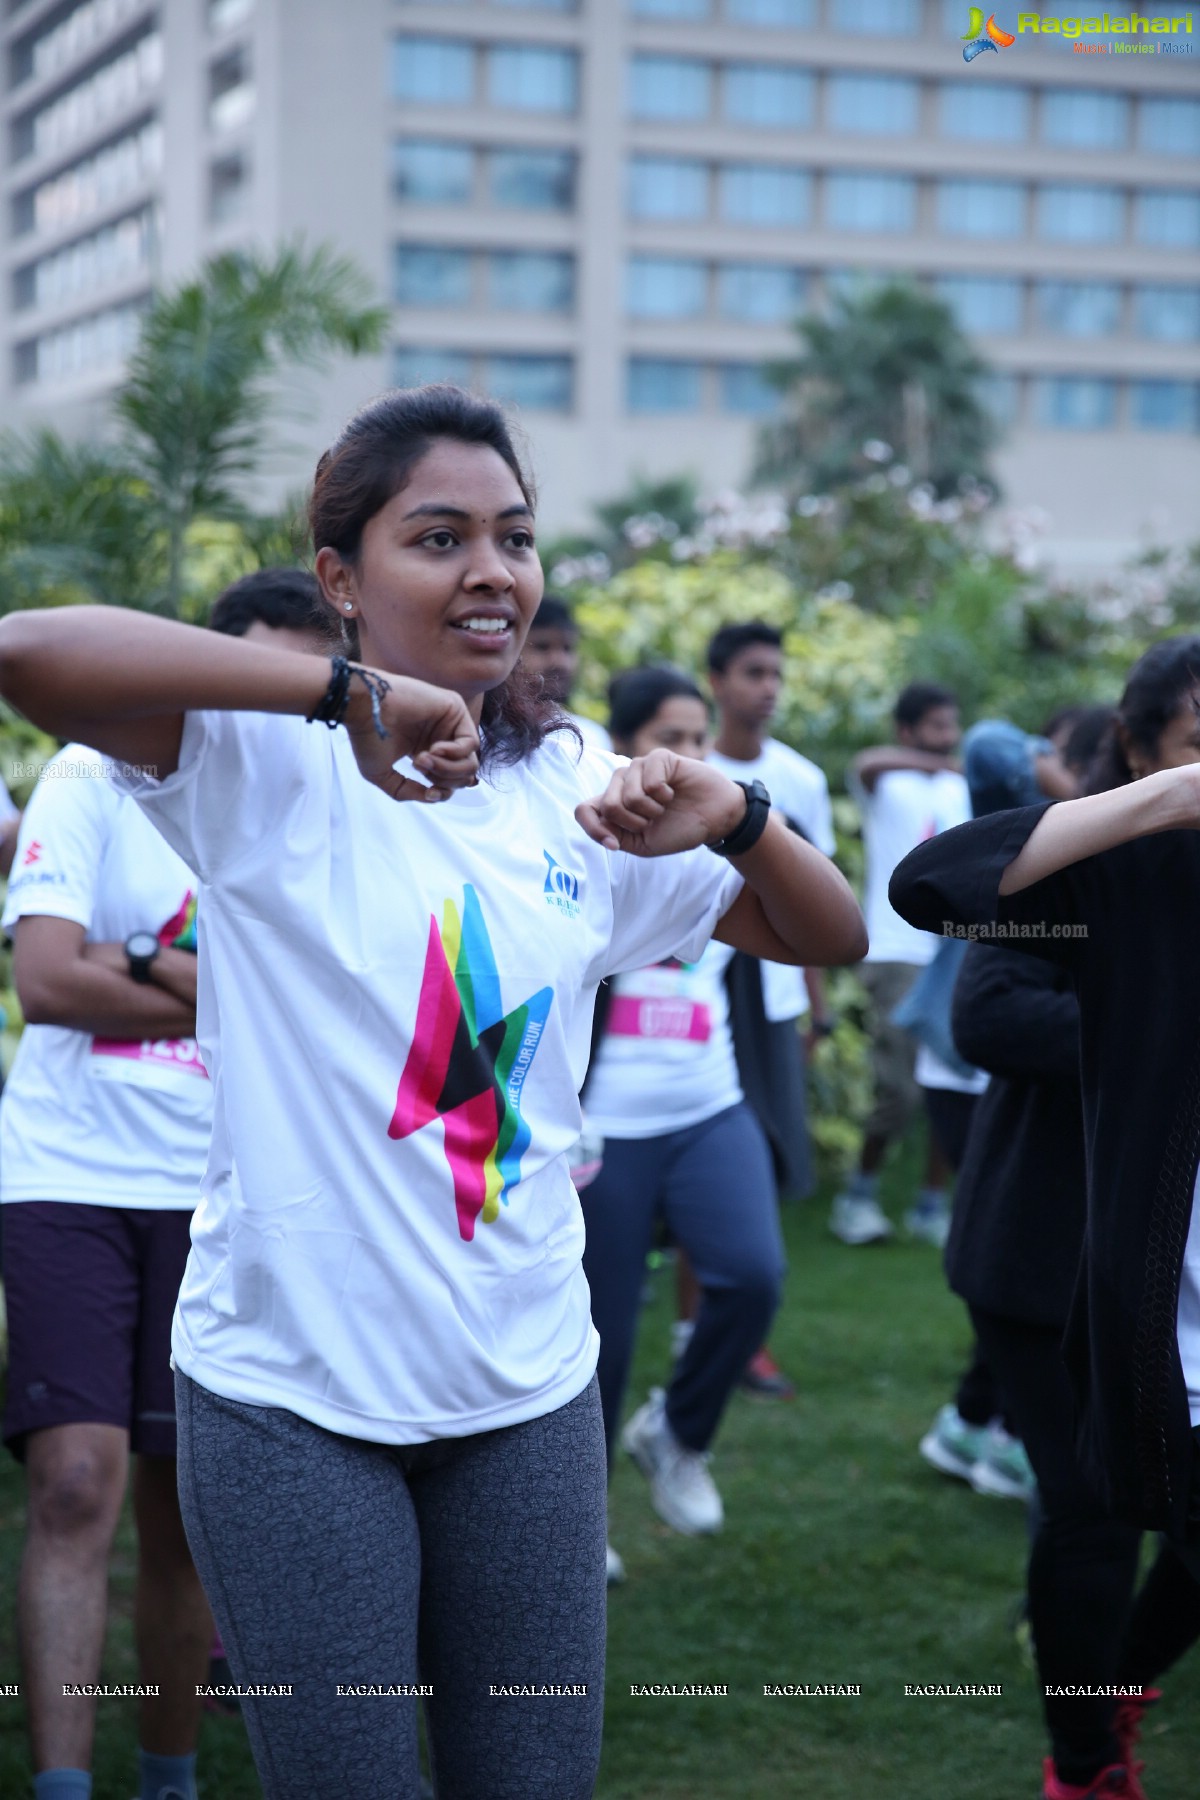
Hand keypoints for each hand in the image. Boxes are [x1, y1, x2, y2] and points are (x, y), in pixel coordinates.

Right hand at [344, 668, 479, 802]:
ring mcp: (449, 723)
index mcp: (426, 751)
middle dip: (445, 780)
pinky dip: (453, 753)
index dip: (444, 791)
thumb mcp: (382, 775)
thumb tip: (434, 796)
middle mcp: (441, 737)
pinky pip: (470, 743)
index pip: (452, 779)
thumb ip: (407, 791)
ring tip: (422, 759)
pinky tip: (433, 748)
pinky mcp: (455, 708)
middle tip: (420, 768)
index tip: (428, 790)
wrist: (363, 709)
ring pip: (470, 761)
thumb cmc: (367, 737)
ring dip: (447, 769)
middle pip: (465, 773)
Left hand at [575, 750, 745, 856]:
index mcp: (613, 804)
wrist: (714, 819)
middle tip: (652, 821)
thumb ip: (618, 836)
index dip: (593, 829)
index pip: (584, 810)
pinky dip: (664, 795)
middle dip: (633, 823)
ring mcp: (638, 768)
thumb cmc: (678, 829)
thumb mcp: (643, 844)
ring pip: (628, 795)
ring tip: (664, 807)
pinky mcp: (658, 758)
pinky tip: (673, 792)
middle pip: (607, 805)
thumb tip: (603, 831)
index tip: (615, 845)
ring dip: (652, 810)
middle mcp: (621, 783)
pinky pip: (651, 781)